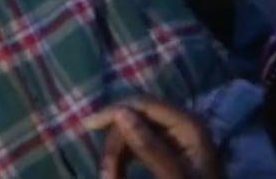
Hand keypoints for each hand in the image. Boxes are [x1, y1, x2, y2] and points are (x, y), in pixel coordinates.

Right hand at [82, 98, 222, 178]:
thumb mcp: (172, 175)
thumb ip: (149, 146)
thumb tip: (120, 113)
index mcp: (189, 124)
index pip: (143, 103)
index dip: (114, 111)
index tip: (86, 126)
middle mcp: (183, 124)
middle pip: (136, 118)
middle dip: (116, 143)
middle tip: (105, 174)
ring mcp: (178, 138)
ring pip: (134, 133)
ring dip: (118, 155)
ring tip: (110, 178)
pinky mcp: (172, 152)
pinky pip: (140, 146)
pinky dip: (126, 159)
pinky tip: (118, 173)